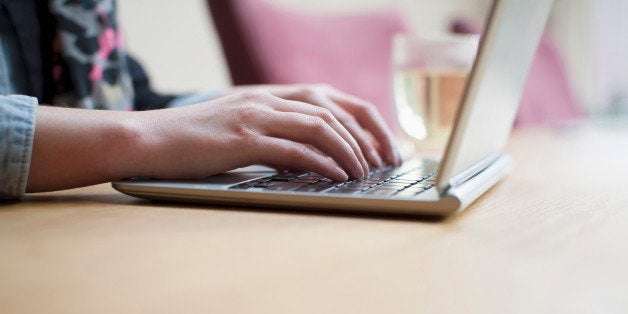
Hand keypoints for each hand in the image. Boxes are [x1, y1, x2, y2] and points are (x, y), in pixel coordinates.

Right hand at [27, 86, 401, 191]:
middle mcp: (267, 99)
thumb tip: (310, 158)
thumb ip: (274, 134)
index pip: (331, 98)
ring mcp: (255, 115)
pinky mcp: (243, 138)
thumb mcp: (239, 128)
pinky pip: (294, 148)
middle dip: (366, 135)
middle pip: (334, 108)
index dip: (362, 120)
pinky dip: (322, 162)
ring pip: (320, 126)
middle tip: (384, 160)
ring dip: (349, 150)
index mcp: (269, 94)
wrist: (149, 139)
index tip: (381, 144)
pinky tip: (337, 175)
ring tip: (365, 172)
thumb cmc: (194, 139)